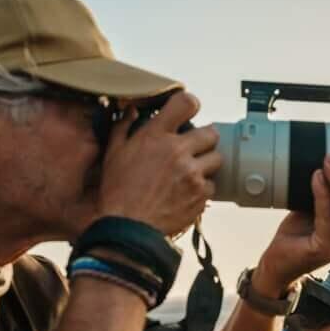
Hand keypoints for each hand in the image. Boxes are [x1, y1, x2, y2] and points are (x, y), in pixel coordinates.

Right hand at [98, 92, 220, 236]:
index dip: (191, 104)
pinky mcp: (200, 195)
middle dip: (204, 139)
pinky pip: (212, 185)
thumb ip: (123, 127)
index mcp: (156, 136)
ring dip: (206, 163)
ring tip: (190, 172)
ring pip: (216, 159)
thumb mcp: (113, 153)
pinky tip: (187, 192)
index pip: (186, 103)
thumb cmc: (118, 191)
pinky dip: (203, 188)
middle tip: (193, 148)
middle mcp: (178, 151)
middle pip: (211, 133)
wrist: (129, 227)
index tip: (189, 111)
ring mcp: (192, 174)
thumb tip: (131, 111)